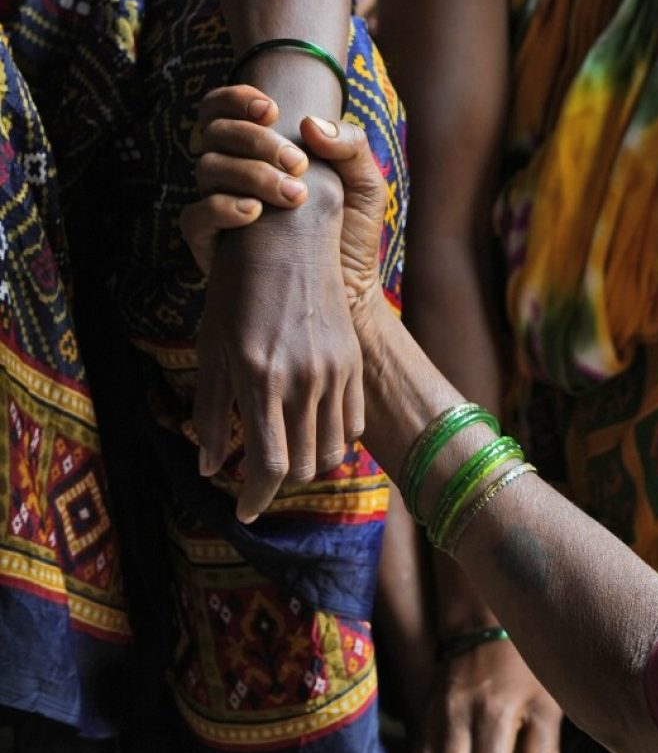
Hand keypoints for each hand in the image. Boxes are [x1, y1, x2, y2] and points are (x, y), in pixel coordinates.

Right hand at [184, 85, 389, 317]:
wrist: (352, 293)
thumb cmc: (354, 235)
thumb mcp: (366, 185)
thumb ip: (351, 146)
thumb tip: (308, 125)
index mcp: (260, 153)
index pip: (226, 110)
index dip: (237, 99)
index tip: (272, 109)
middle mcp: (234, 176)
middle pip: (215, 133)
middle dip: (254, 139)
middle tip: (296, 162)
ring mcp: (220, 209)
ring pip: (206, 168)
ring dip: (249, 173)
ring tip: (294, 195)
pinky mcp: (213, 247)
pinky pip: (195, 218)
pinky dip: (220, 208)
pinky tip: (254, 214)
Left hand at [187, 87, 363, 521]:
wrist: (290, 242)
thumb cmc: (239, 292)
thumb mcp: (213, 349)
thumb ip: (212, 411)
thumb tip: (209, 466)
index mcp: (260, 377)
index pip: (269, 464)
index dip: (255, 497)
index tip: (243, 511)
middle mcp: (303, 380)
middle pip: (302, 465)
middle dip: (276, 484)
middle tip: (257, 480)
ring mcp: (334, 372)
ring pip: (331, 451)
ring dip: (306, 467)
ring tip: (285, 459)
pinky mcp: (352, 364)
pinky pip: (352, 425)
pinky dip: (334, 443)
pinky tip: (313, 435)